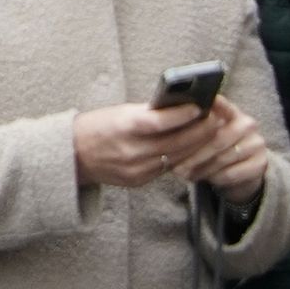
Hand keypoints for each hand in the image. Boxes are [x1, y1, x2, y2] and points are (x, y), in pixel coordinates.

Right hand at [73, 101, 219, 189]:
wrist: (73, 155)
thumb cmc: (96, 126)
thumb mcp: (118, 113)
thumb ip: (147, 113)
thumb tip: (179, 108)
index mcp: (123, 128)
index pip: (159, 122)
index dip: (182, 116)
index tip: (200, 107)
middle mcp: (131, 151)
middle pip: (174, 143)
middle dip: (199, 132)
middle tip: (216, 120)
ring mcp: (136, 169)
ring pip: (175, 158)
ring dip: (196, 146)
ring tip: (210, 134)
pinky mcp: (139, 181)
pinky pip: (166, 169)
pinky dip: (181, 158)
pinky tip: (193, 149)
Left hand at [165, 96, 269, 201]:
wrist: (240, 171)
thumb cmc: (213, 148)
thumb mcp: (204, 133)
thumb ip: (192, 124)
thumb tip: (166, 120)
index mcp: (231, 110)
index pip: (218, 104)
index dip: (204, 109)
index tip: (186, 114)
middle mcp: (247, 123)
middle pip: (216, 138)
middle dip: (193, 152)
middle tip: (174, 164)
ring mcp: (257, 143)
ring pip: (223, 157)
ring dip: (200, 167)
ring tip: (183, 172)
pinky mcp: (261, 164)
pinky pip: (233, 172)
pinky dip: (215, 177)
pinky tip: (203, 179)